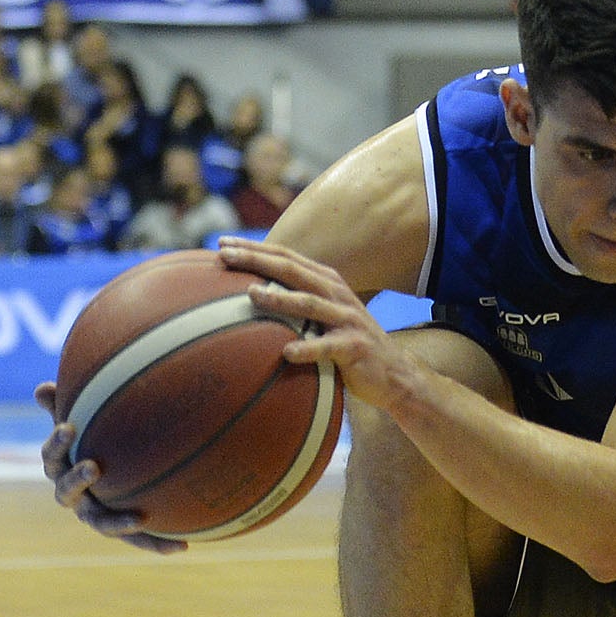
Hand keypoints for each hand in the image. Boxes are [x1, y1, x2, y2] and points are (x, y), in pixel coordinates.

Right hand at [32, 382, 184, 553]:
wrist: (113, 470)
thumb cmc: (94, 437)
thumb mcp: (81, 419)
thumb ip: (66, 406)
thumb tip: (42, 388)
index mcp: (60, 468)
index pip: (50, 457)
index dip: (56, 443)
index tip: (68, 427)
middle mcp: (74, 496)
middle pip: (66, 493)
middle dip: (77, 480)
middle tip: (93, 467)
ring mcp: (95, 515)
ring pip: (101, 524)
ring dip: (117, 523)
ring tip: (139, 518)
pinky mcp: (120, 529)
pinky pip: (138, 539)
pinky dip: (157, 543)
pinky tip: (184, 546)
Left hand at [215, 235, 420, 408]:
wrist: (393, 374)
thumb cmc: (347, 344)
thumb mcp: (324, 317)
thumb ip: (296, 303)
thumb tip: (248, 296)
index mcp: (326, 282)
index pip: (286, 257)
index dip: (255, 248)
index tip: (221, 242)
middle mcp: (337, 294)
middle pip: (293, 270)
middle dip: (258, 259)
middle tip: (224, 255)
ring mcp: (348, 319)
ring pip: (310, 303)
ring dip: (280, 297)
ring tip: (251, 294)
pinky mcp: (355, 347)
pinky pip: (328, 347)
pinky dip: (308, 348)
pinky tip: (287, 352)